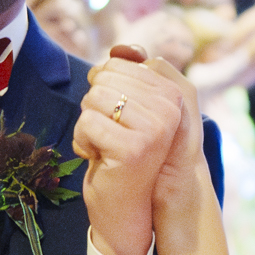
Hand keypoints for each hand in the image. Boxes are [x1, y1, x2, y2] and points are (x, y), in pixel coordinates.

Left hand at [74, 43, 192, 254]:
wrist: (127, 205)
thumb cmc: (122, 153)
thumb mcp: (128, 110)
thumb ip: (127, 75)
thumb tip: (121, 49)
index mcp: (172, 93)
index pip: (115, 65)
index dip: (103, 91)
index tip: (119, 120)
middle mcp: (170, 108)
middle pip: (102, 79)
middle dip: (94, 108)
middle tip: (111, 136)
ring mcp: (155, 128)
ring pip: (92, 99)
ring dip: (88, 126)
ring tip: (106, 148)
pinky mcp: (135, 148)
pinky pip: (86, 123)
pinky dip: (82, 143)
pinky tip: (100, 160)